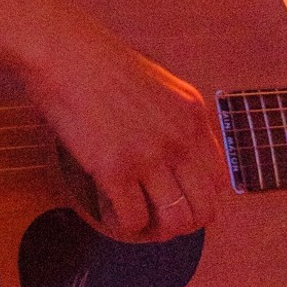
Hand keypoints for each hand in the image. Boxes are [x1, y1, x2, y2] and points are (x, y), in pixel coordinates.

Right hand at [23, 13, 229, 241]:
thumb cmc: (104, 66)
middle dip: (184, 224)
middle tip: (161, 221)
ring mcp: (148, 156)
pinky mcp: (115, 170)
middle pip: (204, 208)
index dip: (201, 199)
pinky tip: (115, 215)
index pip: (219, 180)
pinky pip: (134, 219)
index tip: (180, 201)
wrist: (67, 55)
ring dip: (158, 231)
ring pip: (174, 221)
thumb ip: (177, 121)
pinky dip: (126, 226)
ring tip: (140, 223)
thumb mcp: (162, 86)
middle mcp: (179, 139)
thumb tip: (179, 159)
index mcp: (193, 117)